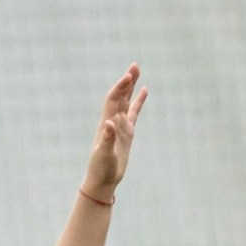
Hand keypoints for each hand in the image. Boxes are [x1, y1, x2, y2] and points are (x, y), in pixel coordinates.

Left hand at [80, 64, 148, 201]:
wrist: (103, 179)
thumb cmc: (101, 168)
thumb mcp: (104, 154)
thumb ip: (107, 139)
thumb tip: (109, 124)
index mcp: (106, 123)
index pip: (114, 100)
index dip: (120, 87)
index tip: (128, 76)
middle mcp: (112, 120)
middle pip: (120, 95)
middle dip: (127, 80)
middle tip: (135, 65)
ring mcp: (120, 125)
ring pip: (127, 101)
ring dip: (132, 86)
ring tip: (137, 71)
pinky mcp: (127, 132)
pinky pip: (134, 112)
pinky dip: (138, 102)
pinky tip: (144, 91)